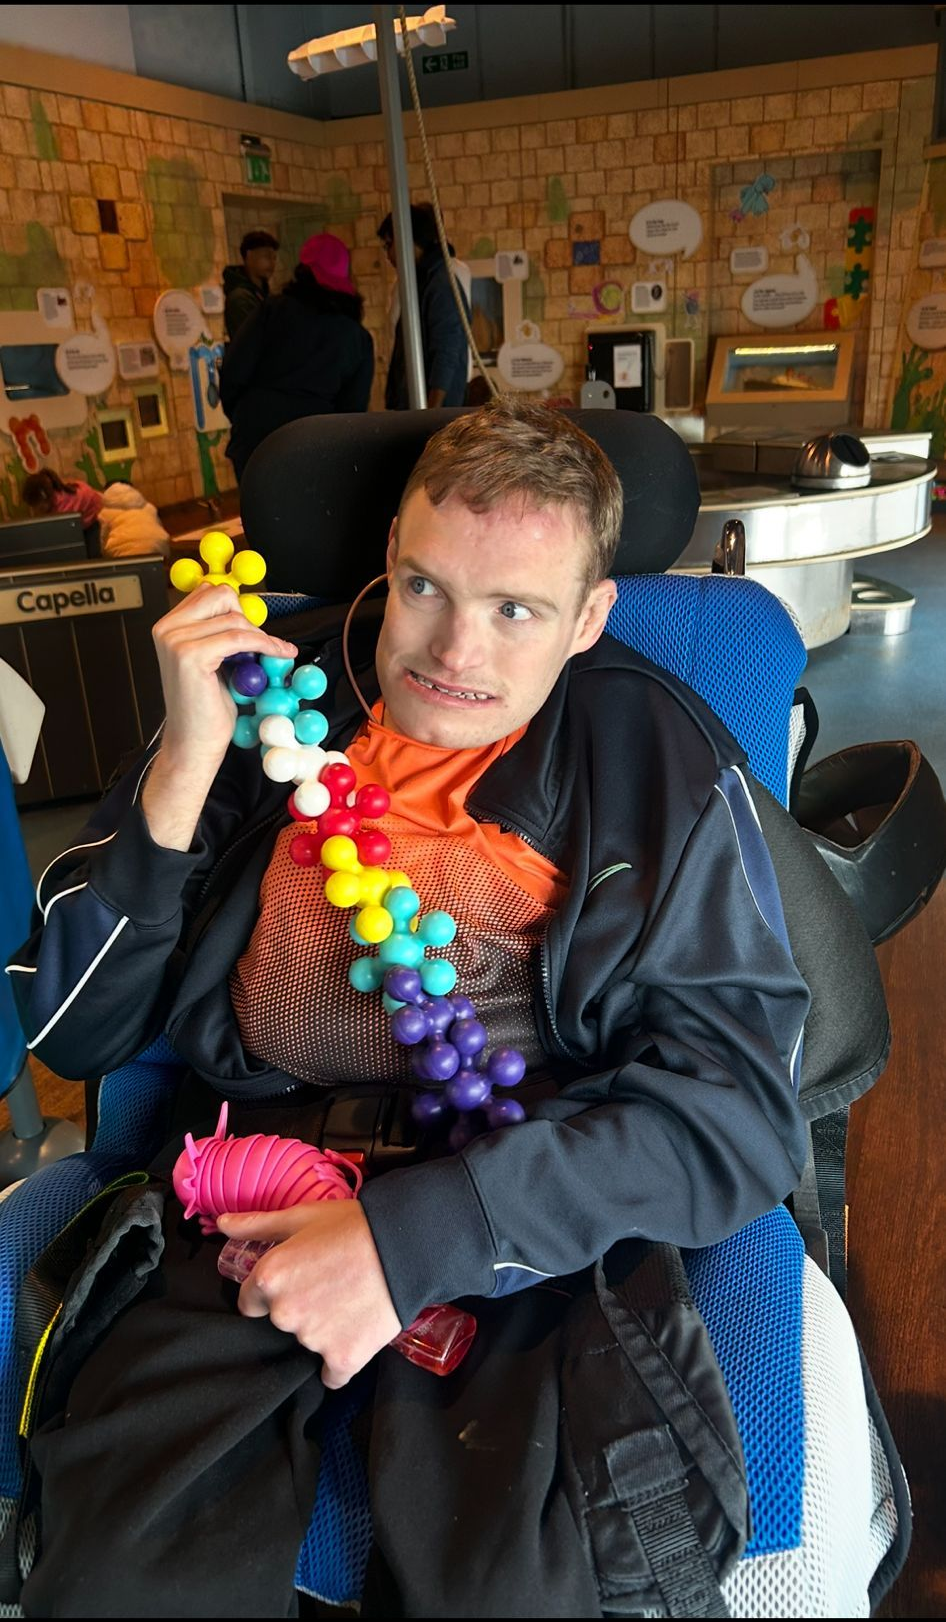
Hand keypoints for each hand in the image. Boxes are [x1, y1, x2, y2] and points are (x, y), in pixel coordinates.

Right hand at [153, 581, 296, 775]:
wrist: (193, 743)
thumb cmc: (205, 708)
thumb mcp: (213, 661)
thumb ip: (219, 634)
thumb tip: (248, 614)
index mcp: (168, 626)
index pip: (210, 591)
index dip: (237, 610)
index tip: (255, 631)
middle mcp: (166, 629)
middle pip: (221, 595)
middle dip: (246, 618)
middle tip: (259, 645)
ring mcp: (175, 640)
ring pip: (234, 617)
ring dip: (260, 636)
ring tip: (270, 657)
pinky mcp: (190, 655)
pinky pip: (240, 637)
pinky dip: (265, 645)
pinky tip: (279, 655)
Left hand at [216, 1202, 401, 1388]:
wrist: (406, 1246)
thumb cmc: (353, 1225)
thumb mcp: (301, 1216)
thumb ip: (257, 1225)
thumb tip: (222, 1224)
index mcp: (269, 1277)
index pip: (249, 1301)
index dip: (271, 1290)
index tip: (296, 1281)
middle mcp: (284, 1312)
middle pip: (280, 1320)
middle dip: (299, 1306)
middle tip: (329, 1284)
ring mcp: (313, 1339)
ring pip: (308, 1342)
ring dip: (323, 1328)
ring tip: (349, 1300)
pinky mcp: (342, 1358)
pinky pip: (332, 1374)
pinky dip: (340, 1362)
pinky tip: (355, 1335)